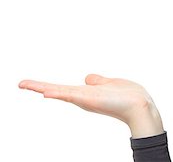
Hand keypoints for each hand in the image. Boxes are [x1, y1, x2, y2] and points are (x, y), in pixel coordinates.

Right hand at [18, 74, 163, 137]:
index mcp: (88, 94)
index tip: (31, 84)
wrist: (139, 105)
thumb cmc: (128, 96)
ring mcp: (85, 99)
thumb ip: (98, 81)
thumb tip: (88, 78)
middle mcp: (84, 97)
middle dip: (39, 87)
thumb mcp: (109, 84)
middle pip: (57, 91)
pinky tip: (45, 92)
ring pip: (60, 92)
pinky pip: (71, 95)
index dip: (48, 86)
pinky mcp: (90, 99)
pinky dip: (58, 93)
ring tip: (25, 84)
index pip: (64, 89)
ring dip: (42, 87)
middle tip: (21, 83)